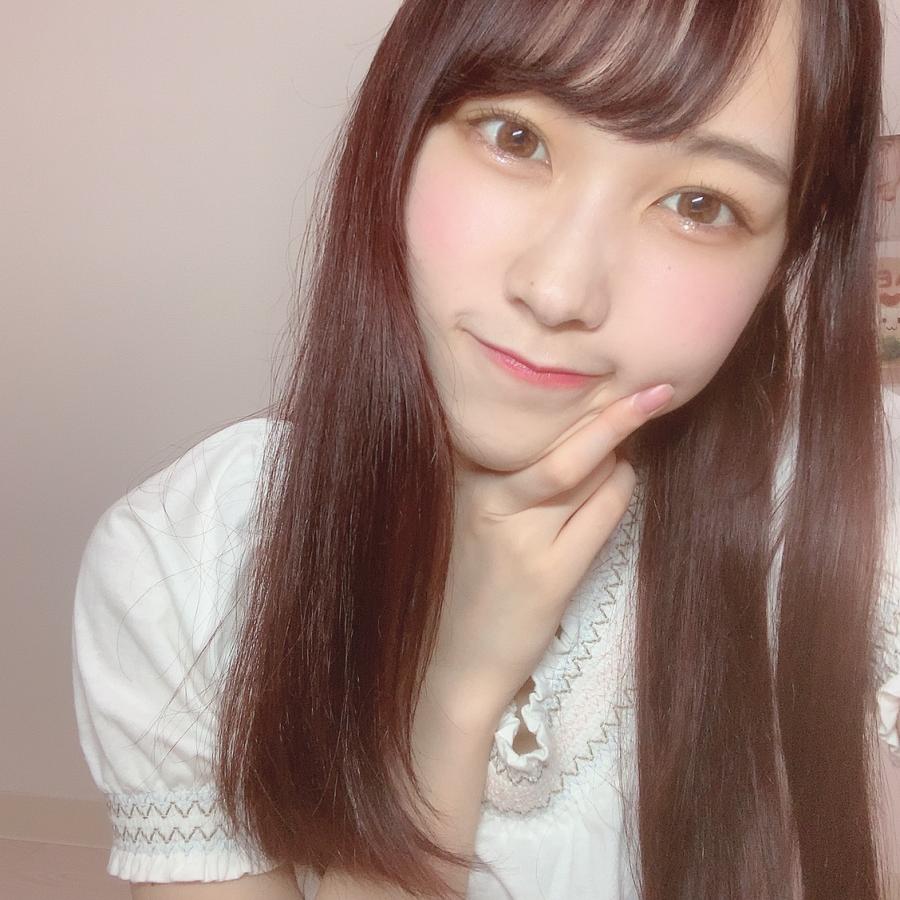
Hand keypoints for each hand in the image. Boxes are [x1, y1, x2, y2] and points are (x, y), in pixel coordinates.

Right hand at [425, 384, 674, 726]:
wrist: (457, 661)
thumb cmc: (468, 583)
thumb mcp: (471, 517)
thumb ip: (504, 476)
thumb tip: (571, 432)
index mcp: (466, 480)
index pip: (527, 424)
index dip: (573, 399)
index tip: (609, 375)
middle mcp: (489, 498)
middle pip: (563, 440)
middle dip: (614, 414)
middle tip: (651, 393)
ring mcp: (520, 535)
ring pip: (587, 470)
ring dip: (618, 458)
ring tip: (622, 458)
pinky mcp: (550, 572)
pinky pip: (603, 511)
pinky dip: (622, 492)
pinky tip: (621, 489)